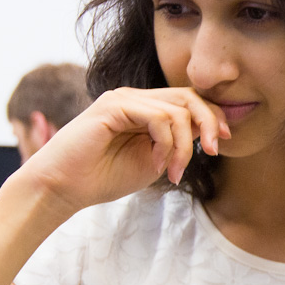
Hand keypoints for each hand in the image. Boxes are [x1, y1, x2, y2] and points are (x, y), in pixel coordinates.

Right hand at [20, 87, 228, 213]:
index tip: (221, 143)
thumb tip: (209, 129)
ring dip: (184, 146)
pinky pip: (158, 117)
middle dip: (209, 122)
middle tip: (213, 151)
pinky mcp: (114, 106)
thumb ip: (177, 143)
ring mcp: (124, 99)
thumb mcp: (153, 160)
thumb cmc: (103, 178)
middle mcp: (135, 98)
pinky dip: (166, 143)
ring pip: (177, 109)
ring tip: (173, 172)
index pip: (188, 100)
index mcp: (144, 109)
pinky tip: (158, 165)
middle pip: (188, 96)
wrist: (63, 188)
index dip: (212, 117)